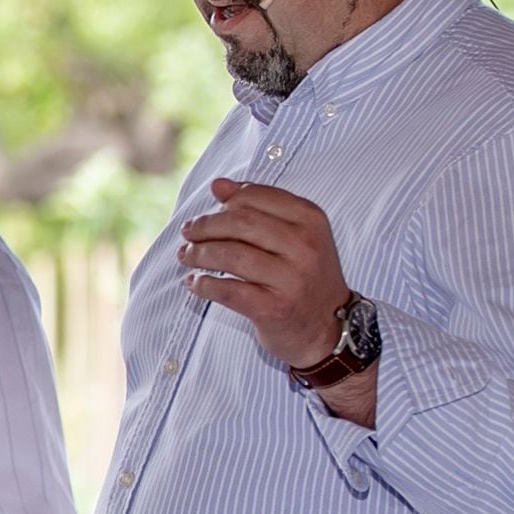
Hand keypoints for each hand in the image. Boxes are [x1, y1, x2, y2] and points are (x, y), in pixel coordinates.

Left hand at [179, 178, 347, 369]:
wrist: (327, 328)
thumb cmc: (303, 275)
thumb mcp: (293, 235)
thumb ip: (258, 206)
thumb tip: (219, 185)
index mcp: (310, 220)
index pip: (254, 196)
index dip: (224, 203)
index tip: (207, 215)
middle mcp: (305, 246)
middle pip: (239, 223)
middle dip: (205, 226)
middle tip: (188, 233)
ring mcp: (291, 279)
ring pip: (230, 255)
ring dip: (199, 254)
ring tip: (186, 256)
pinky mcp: (275, 308)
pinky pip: (227, 290)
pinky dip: (203, 284)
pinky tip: (194, 282)